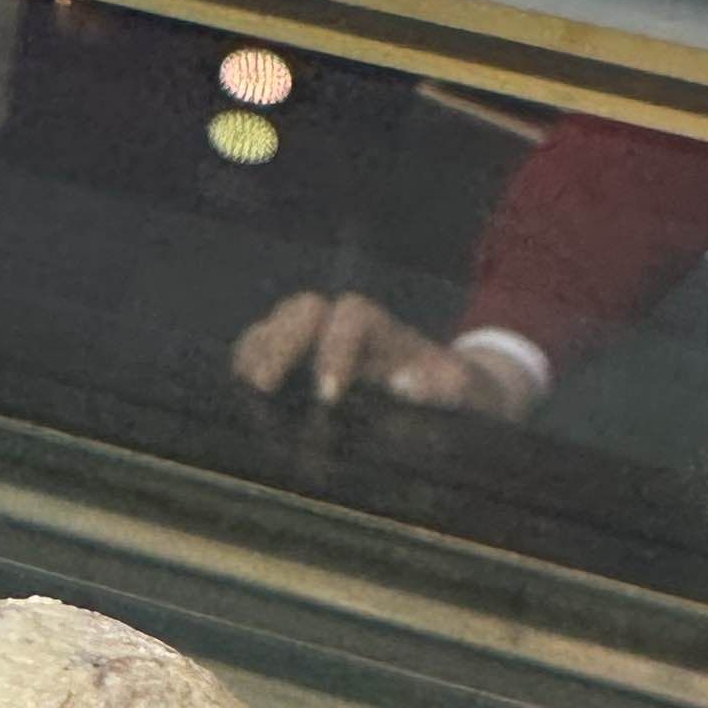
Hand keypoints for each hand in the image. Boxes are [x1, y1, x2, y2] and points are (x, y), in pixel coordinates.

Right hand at [231, 288, 542, 419]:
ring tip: (246, 391)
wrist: (456, 397)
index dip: (336, 348)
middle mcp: (348, 328)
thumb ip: (449, 386)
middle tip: (265, 388)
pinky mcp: (301, 366)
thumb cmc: (459, 398)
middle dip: (282, 343)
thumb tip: (409, 383)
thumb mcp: (468, 394)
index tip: (329, 395)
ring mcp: (321, 343)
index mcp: (387, 332)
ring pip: (278, 323)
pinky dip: (247, 364)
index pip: (352, 317)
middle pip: (305, 309)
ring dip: (257, 351)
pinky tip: (238, 395)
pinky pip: (264, 350)